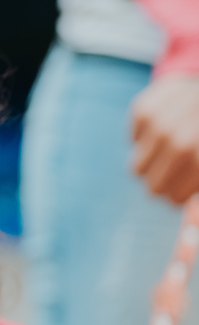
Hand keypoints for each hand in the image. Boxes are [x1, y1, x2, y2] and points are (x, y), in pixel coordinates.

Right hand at [130, 74, 198, 203]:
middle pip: (152, 188)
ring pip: (136, 169)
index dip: (178, 197)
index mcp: (198, 160)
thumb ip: (195, 188)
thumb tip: (188, 215)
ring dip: (151, 162)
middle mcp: (178, 142)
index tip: (184, 187)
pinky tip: (162, 124)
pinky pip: (132, 142)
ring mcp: (159, 125)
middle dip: (162, 184)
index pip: (173, 200)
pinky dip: (144, 138)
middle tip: (173, 169)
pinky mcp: (142, 110)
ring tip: (169, 147)